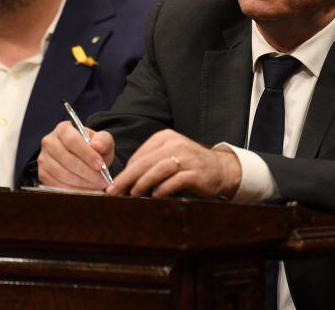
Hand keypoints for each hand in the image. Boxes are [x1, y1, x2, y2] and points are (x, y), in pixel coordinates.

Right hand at [37, 121, 114, 190]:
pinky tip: (86, 191)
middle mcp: (49, 142)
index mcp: (63, 129)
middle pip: (67, 159)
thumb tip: (97, 146)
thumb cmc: (93, 147)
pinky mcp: (42, 174)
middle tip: (102, 181)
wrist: (83, 158)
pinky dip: (73, 190)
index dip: (87, 154)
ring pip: (62, 174)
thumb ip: (103, 140)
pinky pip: (56, 185)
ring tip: (96, 186)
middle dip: (87, 172)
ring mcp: (43, 159)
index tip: (100, 165)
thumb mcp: (102, 140)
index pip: (72, 141)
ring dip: (81, 183)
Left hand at [106, 129, 241, 198]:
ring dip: (142, 183)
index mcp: (166, 138)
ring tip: (132, 195)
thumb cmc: (189, 165)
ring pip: (158, 169)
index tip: (114, 186)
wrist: (220, 169)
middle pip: (145, 162)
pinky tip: (155, 196)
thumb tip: (125, 179)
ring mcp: (187, 158)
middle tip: (114, 192)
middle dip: (127, 178)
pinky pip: (175, 180)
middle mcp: (176, 144)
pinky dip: (163, 189)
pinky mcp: (196, 172)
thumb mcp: (169, 156)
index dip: (125, 171)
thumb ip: (150, 163)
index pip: (140, 155)